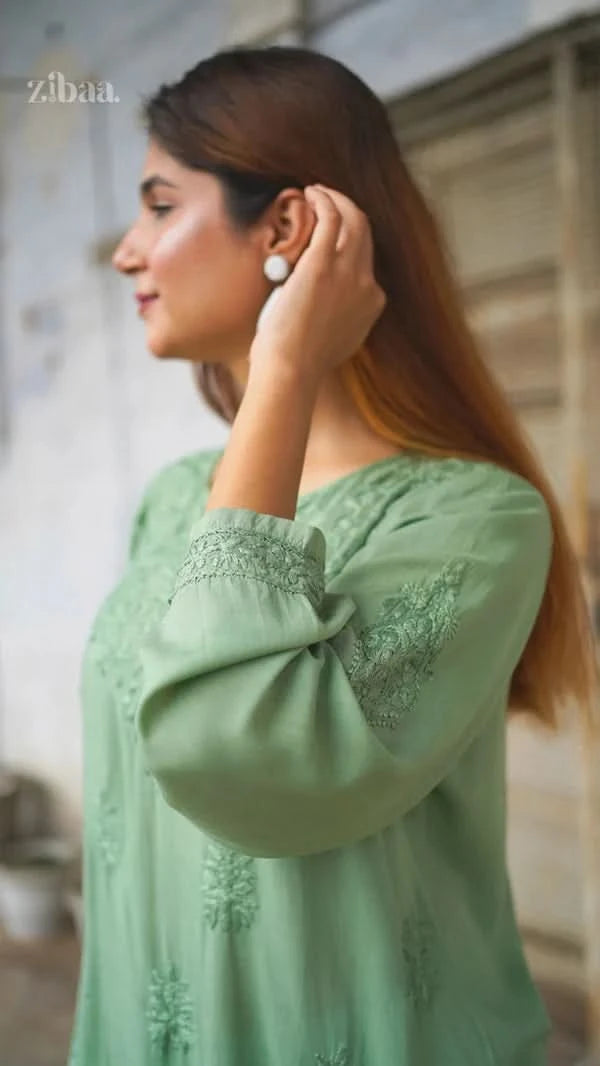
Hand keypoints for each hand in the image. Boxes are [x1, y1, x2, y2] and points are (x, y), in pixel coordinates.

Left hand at [248, 184, 386, 382]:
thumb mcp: (328, 340)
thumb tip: (316, 309)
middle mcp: (367, 286)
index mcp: (371, 305)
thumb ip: (333, 320)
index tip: (329, 233)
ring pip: (355, 219)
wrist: (291, 370)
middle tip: (326, 201)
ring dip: (337, 200)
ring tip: (317, 191)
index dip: (349, 242)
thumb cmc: (297, 363)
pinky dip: (324, 200)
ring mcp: (349, 273)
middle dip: (348, 212)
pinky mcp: (323, 264)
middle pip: (365, 235)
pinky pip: (332, 217)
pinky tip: (310, 193)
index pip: (366, 263)